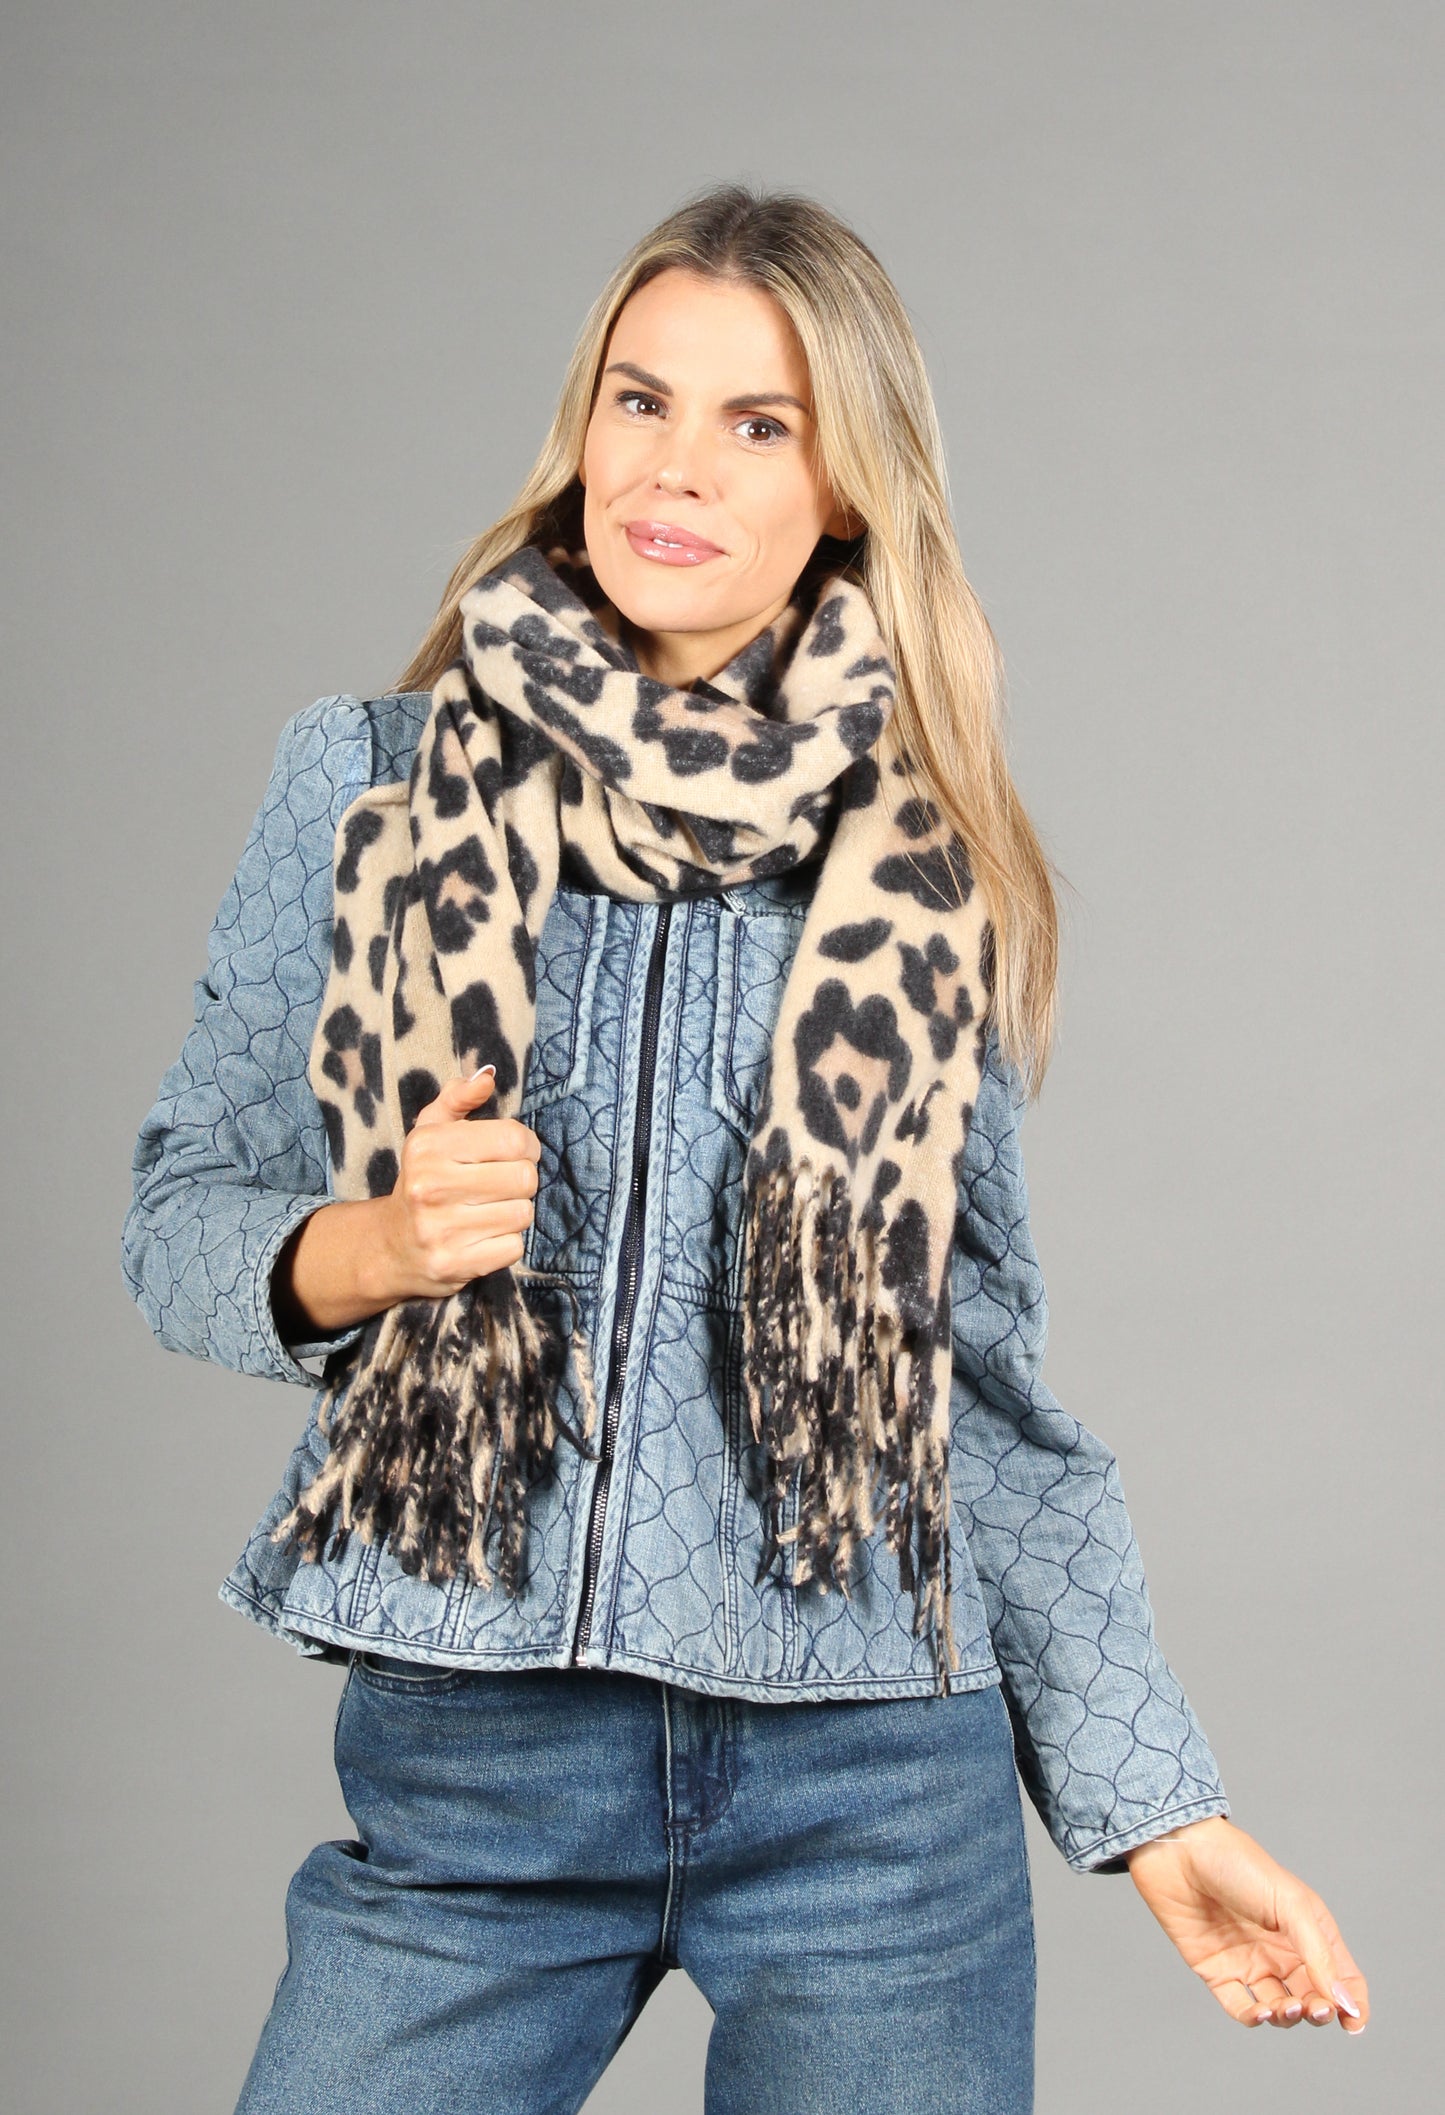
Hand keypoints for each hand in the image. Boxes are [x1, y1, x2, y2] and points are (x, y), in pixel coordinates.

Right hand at [374, 1065, 540, 1298]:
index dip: (527, 1145)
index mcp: (428, 1147)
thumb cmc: (423, 1180)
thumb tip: (487, 1077)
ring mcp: (441, 1229)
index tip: (516, 1152)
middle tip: (502, 1185)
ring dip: (515, 1212)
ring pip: (523, 1213)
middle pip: (524, 1178)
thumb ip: (458, 1098)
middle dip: (521, 1181)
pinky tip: (483, 1236)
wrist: (391, 1246)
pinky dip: (506, 1243)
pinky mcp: (454, 1264)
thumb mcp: (430, 1132)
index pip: (513, 1138)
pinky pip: (514, 1247)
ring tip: (489, 1211)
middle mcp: (431, 1187)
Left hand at [1126, 1815, 1367, 2034]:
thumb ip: (1319, 1955)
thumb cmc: (1238, 1864)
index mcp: (1307, 1930)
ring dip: (1288, 2018)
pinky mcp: (1217, 1971)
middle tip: (1316, 2009)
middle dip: (1319, 2012)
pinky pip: (1240, 2007)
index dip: (1353, 2004)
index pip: (1342, 1978)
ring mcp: (1249, 1961)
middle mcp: (1281, 1950)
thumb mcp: (1290, 1904)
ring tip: (1285, 2008)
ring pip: (1280, 2009)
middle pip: (1312, 1998)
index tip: (1352, 2022)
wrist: (1178, 1850)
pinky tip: (1261, 2013)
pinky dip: (1254, 2018)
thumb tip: (1347, 2003)